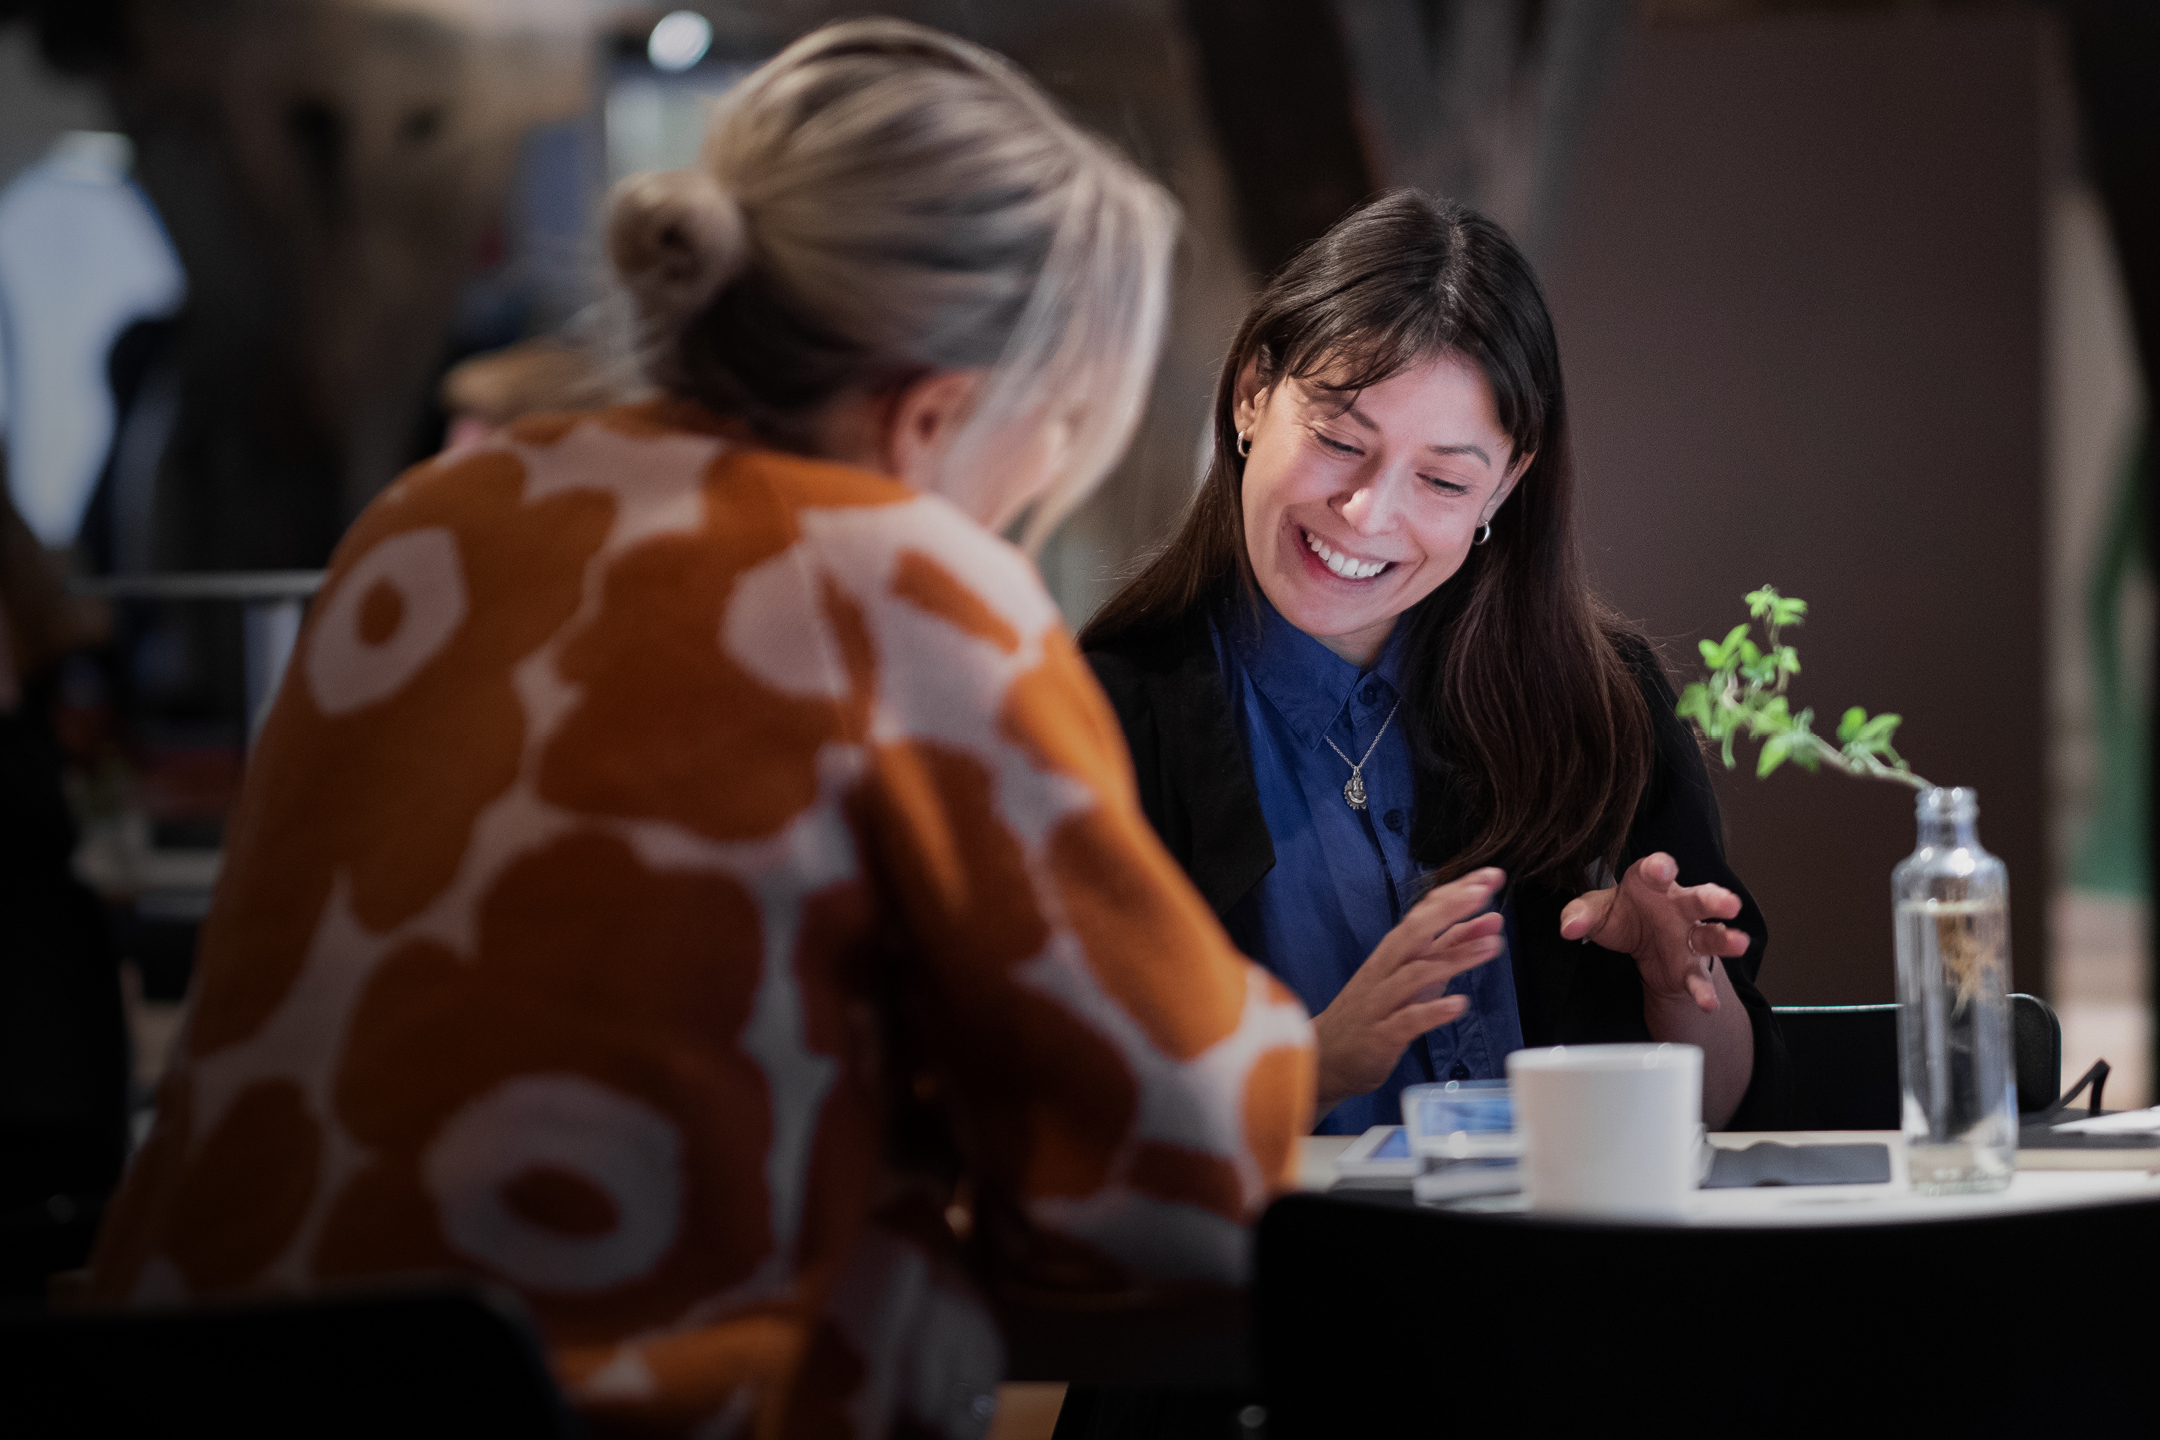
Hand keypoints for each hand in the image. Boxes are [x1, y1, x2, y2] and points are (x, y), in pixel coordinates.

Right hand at [1312, 868, 1507, 1112]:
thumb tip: (1490, 920)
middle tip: (1483, 892)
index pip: (1425, 912)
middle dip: (1449, 909)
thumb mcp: (1417, 975)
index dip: (1456, 893)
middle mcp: (1386, 969)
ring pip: (1416, 973)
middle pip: (1415, 932)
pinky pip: (1407, 1019)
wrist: (1328, 1055)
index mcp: (1395, 951)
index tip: (1489, 876)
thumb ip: (1452, 948)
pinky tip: (1458, 1005)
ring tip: (1491, 946)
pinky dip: (1432, 1011)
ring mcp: (1382, 1000)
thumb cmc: (1375, 1010)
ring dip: (1454, 958)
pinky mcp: (1381, 1034)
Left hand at [1559, 852, 1747, 1011]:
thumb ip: (1581, 913)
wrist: (1640, 943)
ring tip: (1739, 944)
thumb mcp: (1597, 910)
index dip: (1659, 867)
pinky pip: (1698, 977)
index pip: (1656, 870)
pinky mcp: (1690, 965)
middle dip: (1714, 898)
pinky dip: (1703, 990)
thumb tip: (1568, 926)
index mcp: (1651, 883)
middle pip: (1698, 899)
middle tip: (1728, 902)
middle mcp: (1678, 906)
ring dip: (1725, 939)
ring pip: (1710, 935)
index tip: (1662, 867)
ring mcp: (1689, 936)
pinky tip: (1708, 1003)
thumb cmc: (1623, 915)